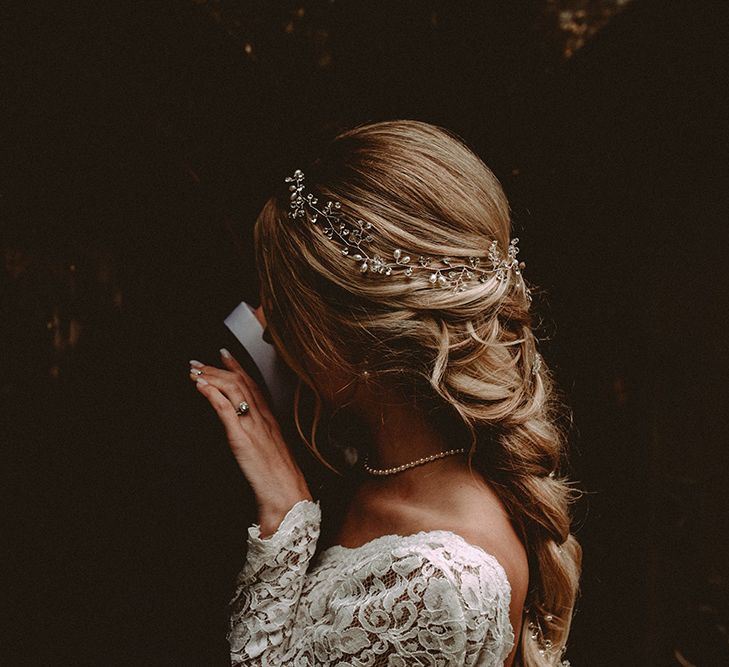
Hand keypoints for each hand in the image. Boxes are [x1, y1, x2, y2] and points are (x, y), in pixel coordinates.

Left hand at [189, 348, 311, 537]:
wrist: (286, 493)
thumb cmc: (280, 478)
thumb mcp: (271, 450)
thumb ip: (260, 436)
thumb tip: (246, 429)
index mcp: (270, 419)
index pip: (253, 384)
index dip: (237, 366)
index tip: (224, 354)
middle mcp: (262, 417)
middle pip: (240, 382)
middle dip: (216, 368)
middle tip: (197, 362)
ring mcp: (253, 426)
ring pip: (233, 390)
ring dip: (211, 377)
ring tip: (194, 371)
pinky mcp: (241, 438)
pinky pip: (226, 410)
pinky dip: (212, 394)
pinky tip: (201, 387)